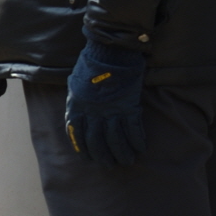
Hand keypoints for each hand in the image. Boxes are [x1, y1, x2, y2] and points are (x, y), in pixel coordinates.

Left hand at [64, 42, 148, 164]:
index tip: (89, 158)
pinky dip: (137, 140)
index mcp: (76, 106)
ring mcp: (110, 109)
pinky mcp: (128, 105)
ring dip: (122, 152)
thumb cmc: (91, 64)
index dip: (83, 149)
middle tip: (110, 165)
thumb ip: (76, 100)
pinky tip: (141, 148)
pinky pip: (133, 128)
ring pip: (116, 139)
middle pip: (97, 141)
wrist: (110, 50)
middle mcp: (92, 112)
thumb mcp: (75, 83)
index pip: (77, 135)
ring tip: (127, 161)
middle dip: (103, 156)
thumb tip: (77, 113)